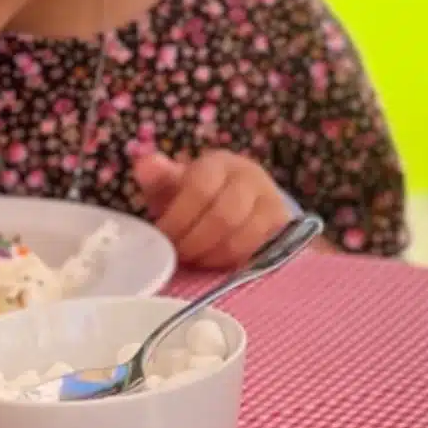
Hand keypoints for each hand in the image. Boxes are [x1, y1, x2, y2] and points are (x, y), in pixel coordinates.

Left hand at [132, 149, 295, 268]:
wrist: (242, 198)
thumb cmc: (200, 194)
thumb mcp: (176, 184)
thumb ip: (160, 178)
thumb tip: (145, 165)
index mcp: (218, 164)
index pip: (200, 189)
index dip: (179, 219)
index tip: (163, 238)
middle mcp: (249, 178)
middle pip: (224, 216)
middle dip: (195, 242)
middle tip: (179, 255)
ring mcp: (270, 201)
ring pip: (243, 237)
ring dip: (213, 256)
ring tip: (196, 260)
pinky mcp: (282, 226)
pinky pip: (259, 251)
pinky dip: (234, 263)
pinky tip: (218, 264)